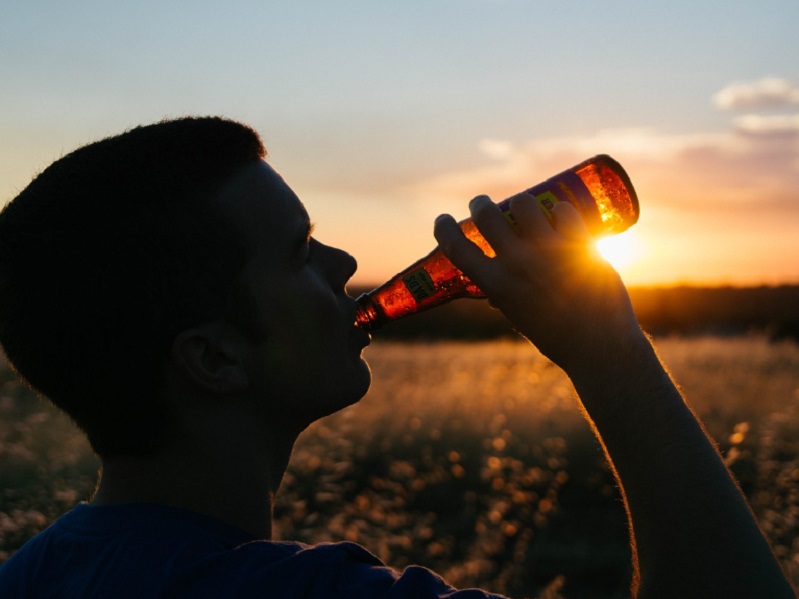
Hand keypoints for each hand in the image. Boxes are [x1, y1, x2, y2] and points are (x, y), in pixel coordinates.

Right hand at [434, 193, 642, 371]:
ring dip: (522, 204)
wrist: (599, 347)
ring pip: (524, 204)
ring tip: (527, 210)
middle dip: (480, 204)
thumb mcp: (520, 318)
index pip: (457, 248)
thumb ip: (506, 300)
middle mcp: (518, 265)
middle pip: (487, 215)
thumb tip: (493, 295)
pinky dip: (560, 211)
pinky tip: (561, 217)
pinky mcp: (579, 245)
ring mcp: (549, 252)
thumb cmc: (557, 338)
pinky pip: (564, 211)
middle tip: (482, 204)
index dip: (444, 228)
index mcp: (496, 285)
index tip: (443, 220)